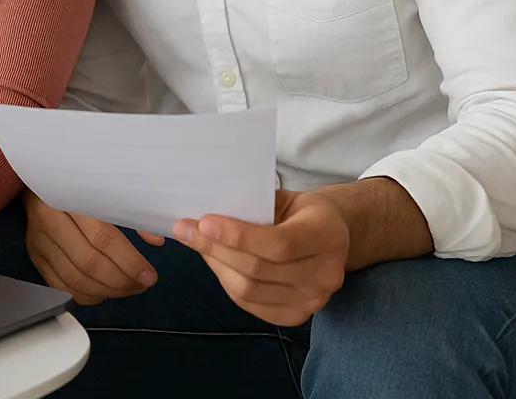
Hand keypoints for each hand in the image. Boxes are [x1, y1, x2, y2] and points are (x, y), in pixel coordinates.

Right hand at [24, 191, 157, 305]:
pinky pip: (60, 286)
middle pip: (88, 262)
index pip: (103, 238)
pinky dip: (85, 295)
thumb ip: (131, 212)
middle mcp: (49, 219)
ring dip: (106, 291)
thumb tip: (156, 239)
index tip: (148, 275)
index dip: (129, 262)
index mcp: (70, 197)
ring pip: (74, 278)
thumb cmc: (80, 184)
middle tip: (141, 285)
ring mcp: (38, 240)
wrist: (41, 179)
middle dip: (121, 280)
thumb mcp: (106, 188)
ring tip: (127, 289)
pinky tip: (103, 292)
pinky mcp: (34, 255)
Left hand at [160, 189, 348, 325]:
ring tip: (195, 243)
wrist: (332, 238)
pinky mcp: (297, 317)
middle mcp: (326, 274)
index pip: (278, 244)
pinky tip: (214, 262)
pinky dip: (226, 281)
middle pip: (258, 269)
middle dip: (214, 249)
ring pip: (249, 290)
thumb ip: (254, 207)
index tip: (204, 222)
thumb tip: (204, 216)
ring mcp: (313, 301)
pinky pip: (250, 304)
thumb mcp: (286, 199)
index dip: (238, 236)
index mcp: (326, 235)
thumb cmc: (302, 212)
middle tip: (184, 230)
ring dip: (215, 265)